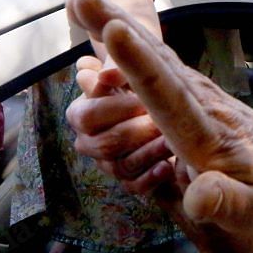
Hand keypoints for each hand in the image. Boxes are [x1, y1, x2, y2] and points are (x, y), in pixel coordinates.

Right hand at [67, 0, 252, 235]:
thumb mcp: (251, 204)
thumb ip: (226, 201)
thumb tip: (197, 198)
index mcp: (202, 129)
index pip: (167, 94)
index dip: (138, 65)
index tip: (115, 32)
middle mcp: (195, 99)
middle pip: (153, 60)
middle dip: (120, 29)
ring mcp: (190, 88)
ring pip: (152, 52)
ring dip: (119, 25)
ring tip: (85, 0)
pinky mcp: (184, 86)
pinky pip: (153, 57)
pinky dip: (129, 35)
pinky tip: (106, 19)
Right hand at [68, 55, 174, 195]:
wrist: (167, 106)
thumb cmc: (143, 82)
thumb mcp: (132, 69)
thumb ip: (114, 66)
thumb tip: (87, 69)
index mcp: (81, 113)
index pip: (87, 116)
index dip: (116, 109)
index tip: (144, 99)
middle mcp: (89, 142)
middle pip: (105, 145)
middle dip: (137, 132)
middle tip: (162, 121)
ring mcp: (108, 165)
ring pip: (122, 167)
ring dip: (149, 153)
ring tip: (171, 141)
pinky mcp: (130, 182)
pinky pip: (135, 187)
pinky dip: (152, 177)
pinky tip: (169, 165)